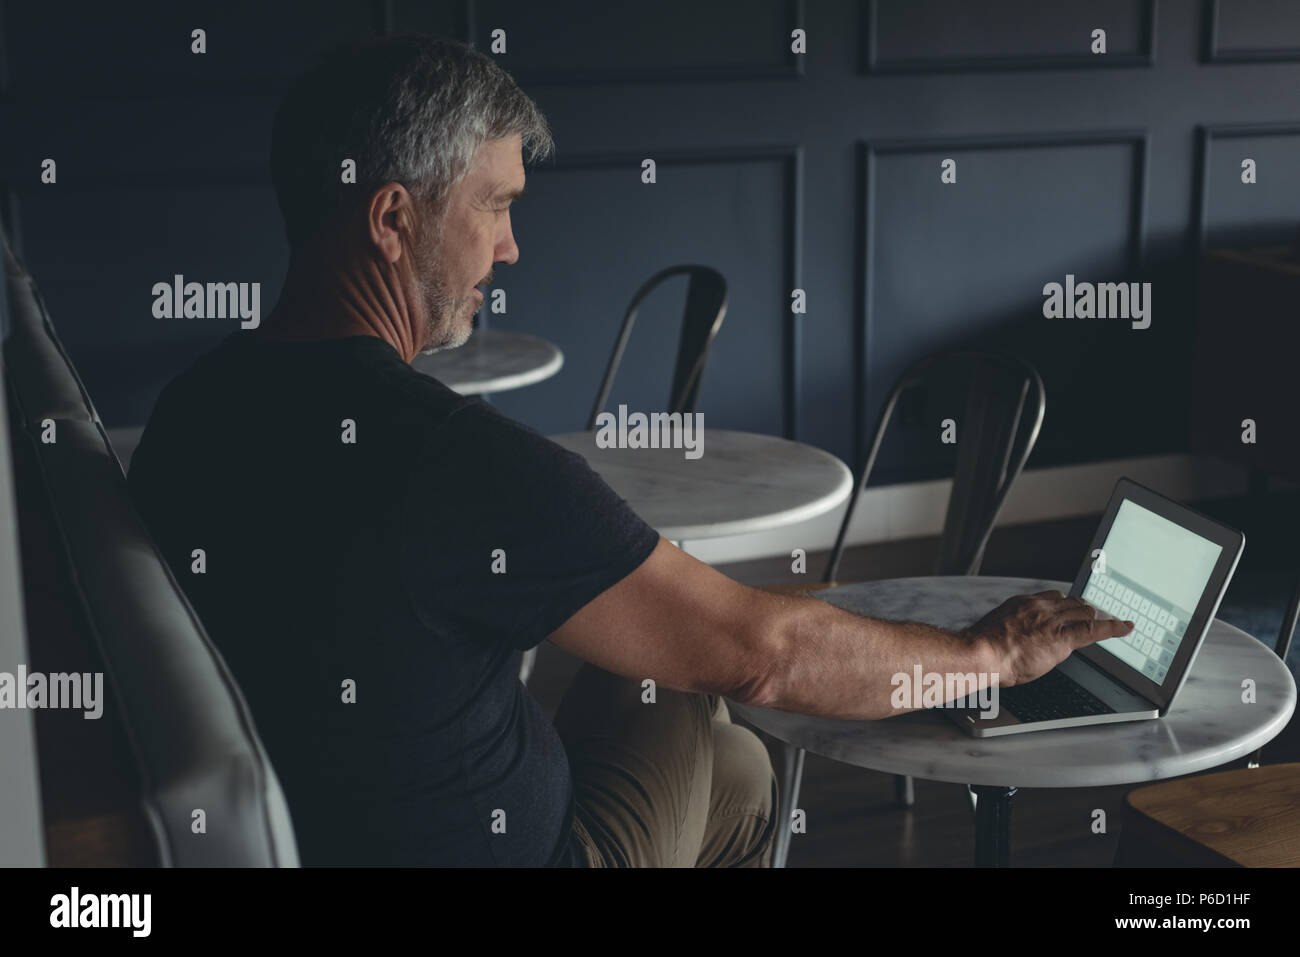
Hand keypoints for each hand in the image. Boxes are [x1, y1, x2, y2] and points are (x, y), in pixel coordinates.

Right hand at [960, 590, 1133, 687]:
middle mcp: (1040, 607)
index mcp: (1021, 604)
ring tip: (1109, 622)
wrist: (982, 654)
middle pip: (1071, 602)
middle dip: (1083, 609)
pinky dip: (1113, 627)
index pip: (1051, 597)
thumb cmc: (982, 650)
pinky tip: (1125, 628)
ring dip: (1095, 618)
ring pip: (1083, 612)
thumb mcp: (994, 632)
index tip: (1069, 605)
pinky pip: (1094, 629)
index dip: (1064, 604)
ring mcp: (1052, 621)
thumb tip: (1012, 641)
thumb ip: (1010, 631)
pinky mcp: (1062, 637)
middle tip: (1092, 617)